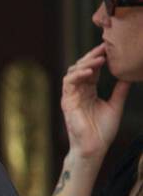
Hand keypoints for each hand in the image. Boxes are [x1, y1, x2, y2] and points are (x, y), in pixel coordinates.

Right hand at [62, 44, 129, 160]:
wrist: (94, 147)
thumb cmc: (103, 131)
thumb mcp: (116, 106)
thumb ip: (120, 91)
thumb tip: (129, 76)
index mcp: (88, 91)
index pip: (92, 70)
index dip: (100, 58)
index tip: (112, 48)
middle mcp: (78, 91)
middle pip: (82, 67)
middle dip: (93, 56)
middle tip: (106, 47)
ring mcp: (71, 96)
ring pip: (73, 72)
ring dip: (85, 63)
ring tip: (100, 59)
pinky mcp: (67, 102)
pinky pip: (68, 83)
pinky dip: (78, 75)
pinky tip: (89, 71)